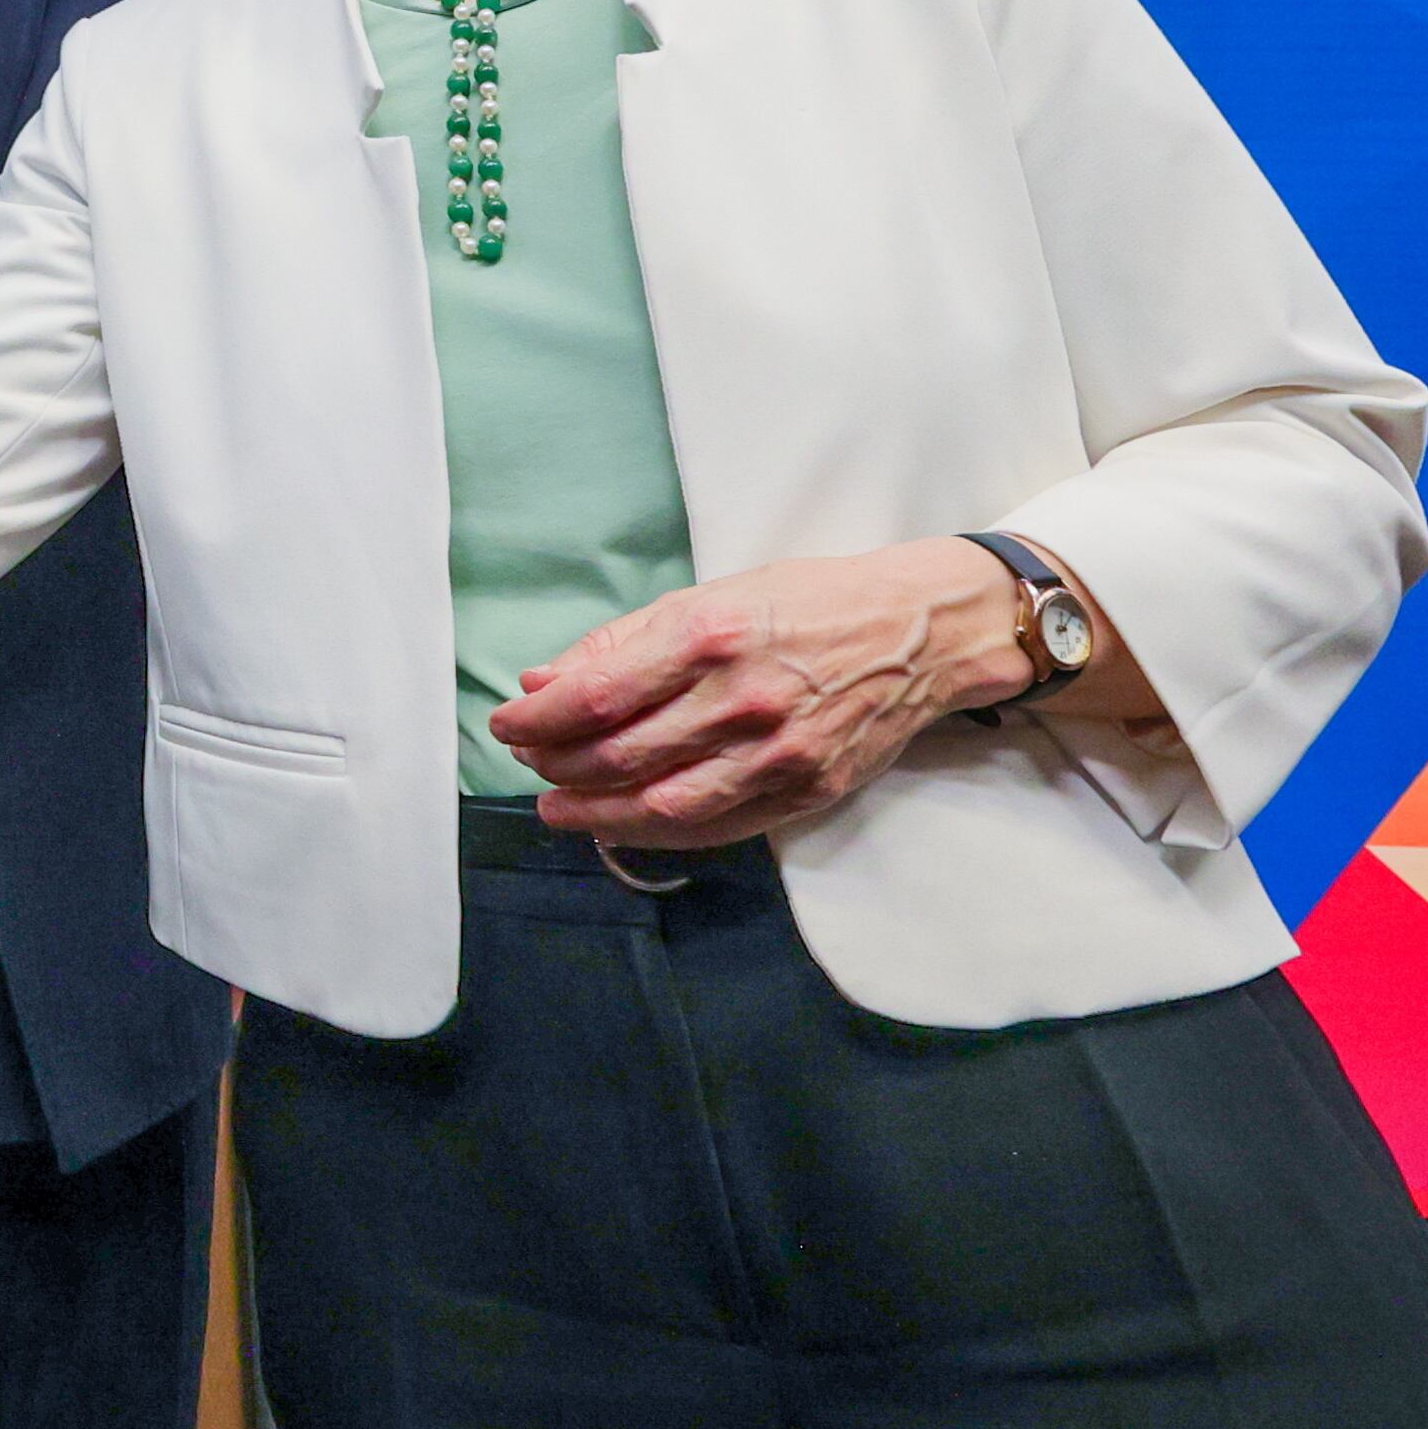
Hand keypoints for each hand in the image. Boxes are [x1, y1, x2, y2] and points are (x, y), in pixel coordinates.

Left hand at [490, 539, 1028, 847]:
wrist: (920, 632)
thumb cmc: (808, 603)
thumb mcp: (711, 596)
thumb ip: (621, 642)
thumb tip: (542, 684)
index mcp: (710, 636)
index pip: (596, 696)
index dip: (538, 721)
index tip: (507, 725)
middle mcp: (741, 698)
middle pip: (619, 754)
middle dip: (556, 765)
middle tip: (530, 762)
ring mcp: (777, 751)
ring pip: (658, 804)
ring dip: (593, 812)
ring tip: (558, 806)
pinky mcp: (806, 789)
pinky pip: (713, 827)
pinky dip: (653, 832)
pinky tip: (619, 823)